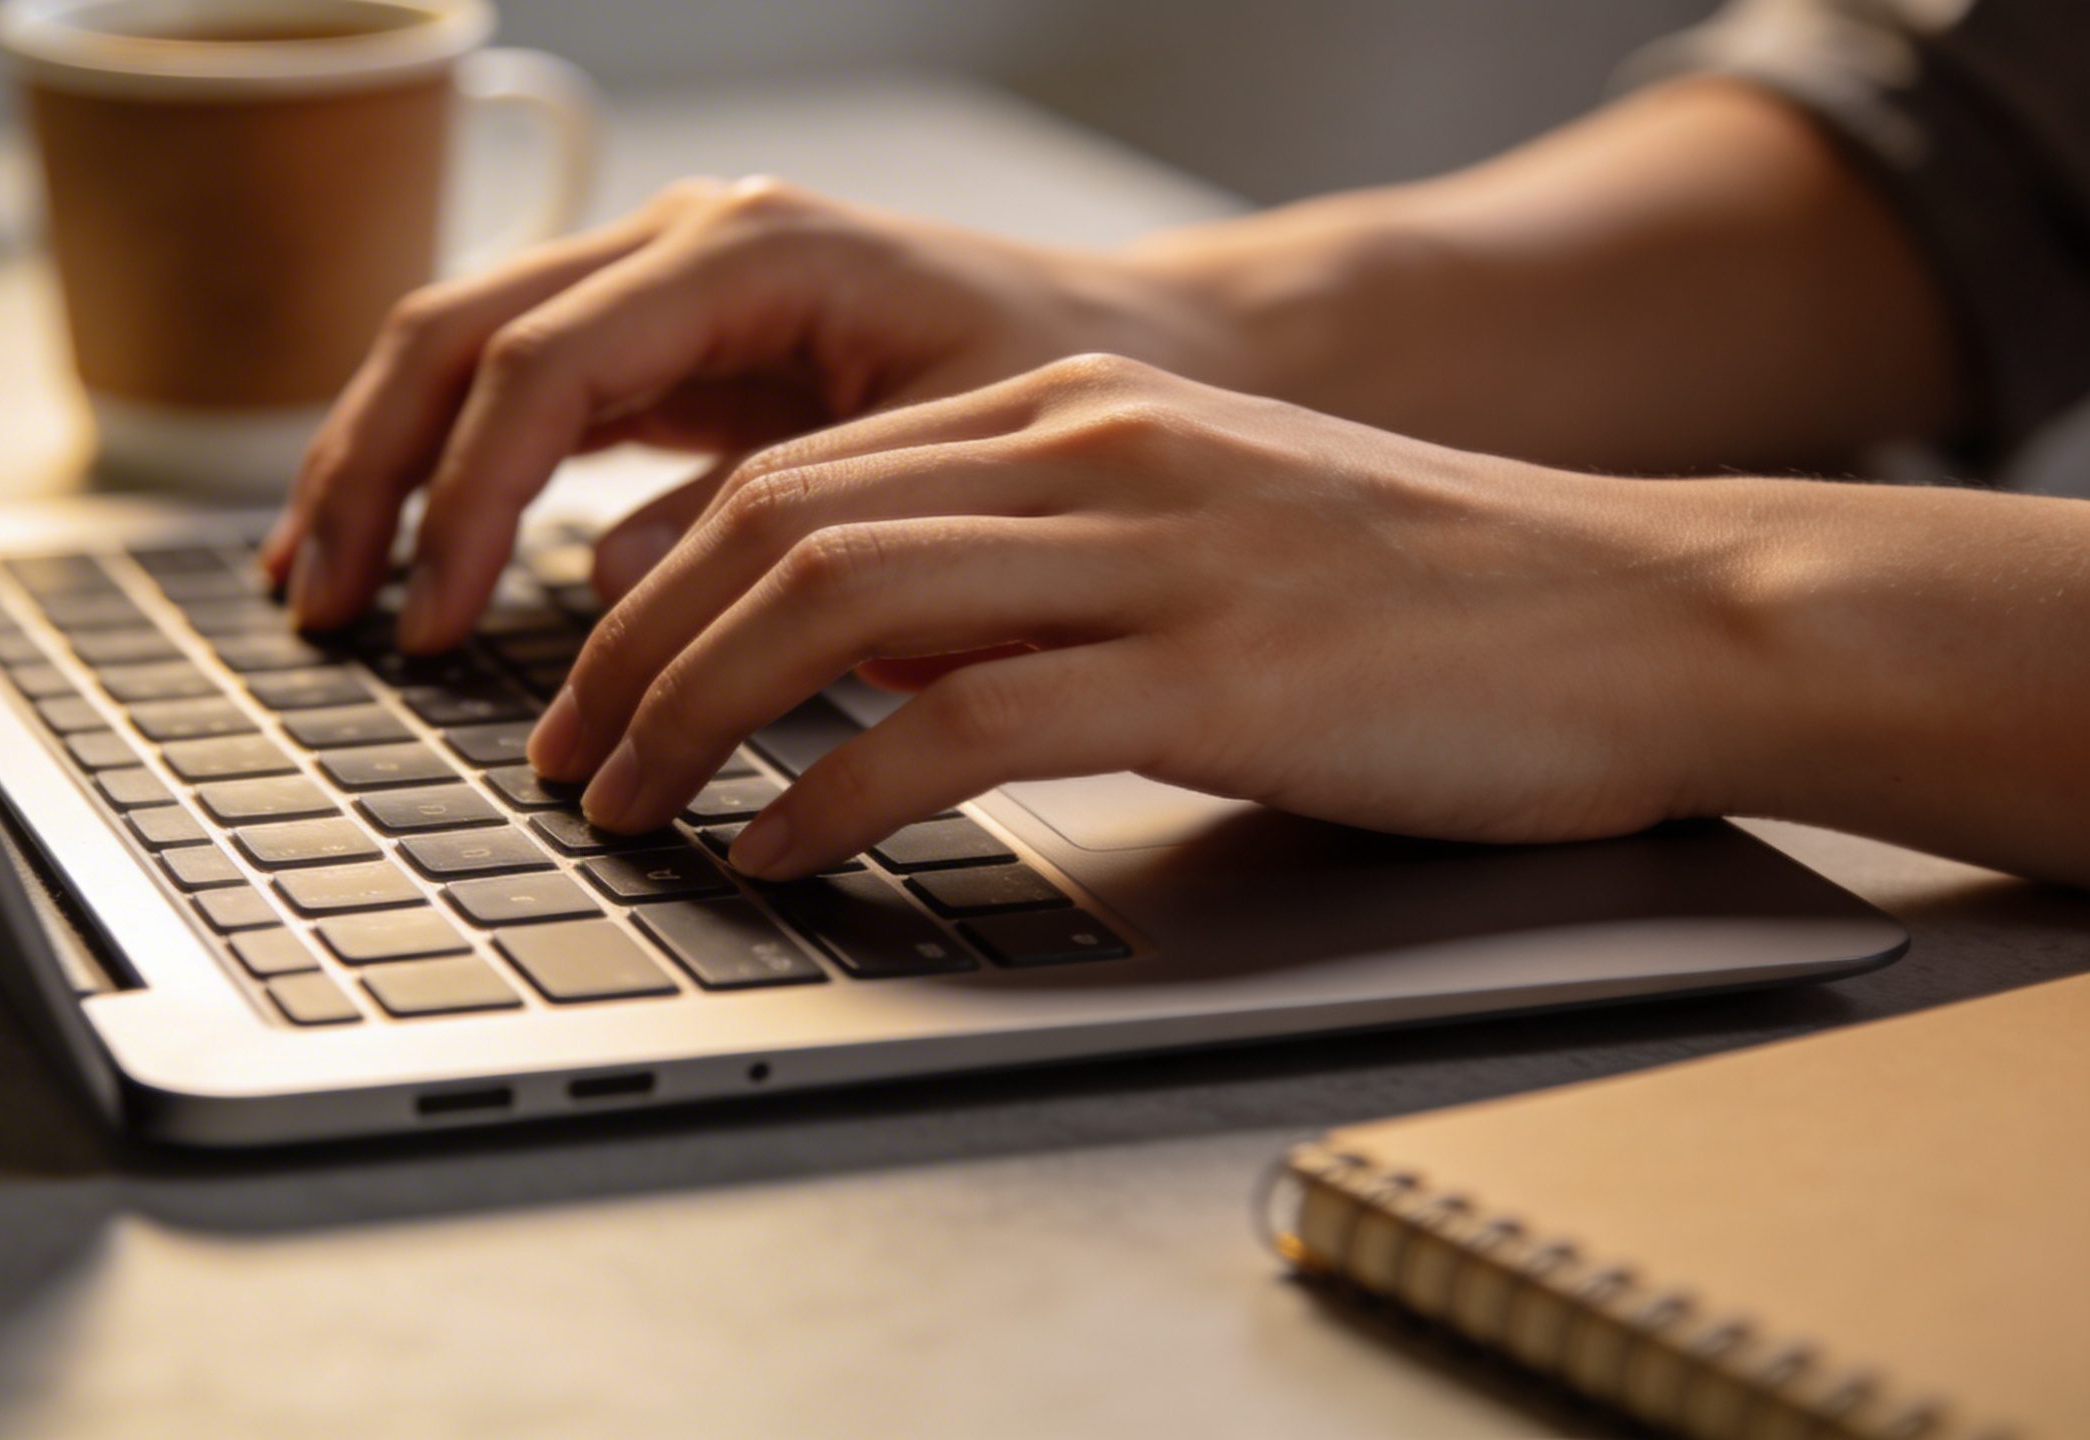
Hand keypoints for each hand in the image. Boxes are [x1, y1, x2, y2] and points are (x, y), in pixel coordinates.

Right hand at [261, 178, 1229, 643]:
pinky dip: (447, 469)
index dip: (464, 500)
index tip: (432, 623)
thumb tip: (605, 582)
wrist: (1144, 350)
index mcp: (751, 249)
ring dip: (379, 464)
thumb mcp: (937, 468)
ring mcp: (670, 283)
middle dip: (373, 470)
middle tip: (324, 605)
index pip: (539, 365)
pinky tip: (401, 550)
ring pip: (464, 349)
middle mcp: (689, 240)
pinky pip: (520, 391)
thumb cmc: (1069, 391)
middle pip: (460, 333)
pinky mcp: (675, 343)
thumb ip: (777, 519)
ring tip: (318, 582)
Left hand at [526, 354, 1757, 879]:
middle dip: (633, 650)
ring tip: (629, 808)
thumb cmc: (1436, 601)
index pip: (799, 473)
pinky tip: (783, 851)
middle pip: (776, 526)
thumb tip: (889, 660)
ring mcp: (1154, 555)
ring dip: (695, 714)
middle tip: (570, 755)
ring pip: (836, 603)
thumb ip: (1048, 567)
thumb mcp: (1207, 535)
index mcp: (1080, 413)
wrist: (1655, 612)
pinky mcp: (1215, 676)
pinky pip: (964, 727)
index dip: (660, 578)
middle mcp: (1095, 453)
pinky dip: (839, 794)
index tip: (595, 671)